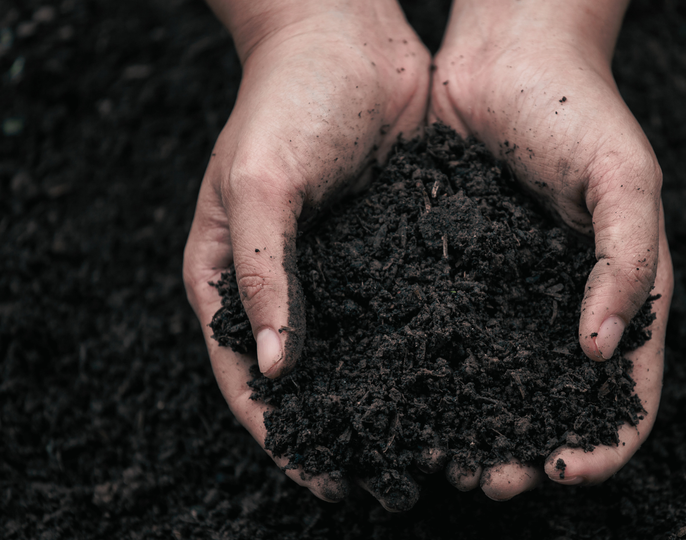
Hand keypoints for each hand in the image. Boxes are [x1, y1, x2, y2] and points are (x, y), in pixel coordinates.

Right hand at [182, 0, 429, 509]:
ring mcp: (337, 269)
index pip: (247, 378)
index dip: (282, 435)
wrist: (348, 36)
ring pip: (357, 353)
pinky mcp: (387, 250)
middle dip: (338, 429)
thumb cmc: (286, 100)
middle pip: (305, 378)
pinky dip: (420, 348)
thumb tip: (276, 369)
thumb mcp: (260, 183)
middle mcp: (283, 283)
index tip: (324, 480)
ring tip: (428, 442)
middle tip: (384, 476)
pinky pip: (401, 311)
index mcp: (229, 275)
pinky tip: (457, 377)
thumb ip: (263, 273)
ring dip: (385, 398)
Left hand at [428, 0, 673, 498]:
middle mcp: (566, 304)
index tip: (564, 470)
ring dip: (475, 427)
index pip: (628, 391)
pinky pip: (450, 334)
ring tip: (440, 456)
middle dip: (528, 450)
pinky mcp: (460, 272)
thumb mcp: (626, 179)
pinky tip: (406, 396)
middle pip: (555, 402)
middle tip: (488, 480)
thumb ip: (626, 262)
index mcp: (622, 292)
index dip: (604, 443)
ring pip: (497, 380)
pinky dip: (436, 375)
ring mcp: (511, 292)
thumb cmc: (580, 108)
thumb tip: (601, 352)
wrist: (508, 52)